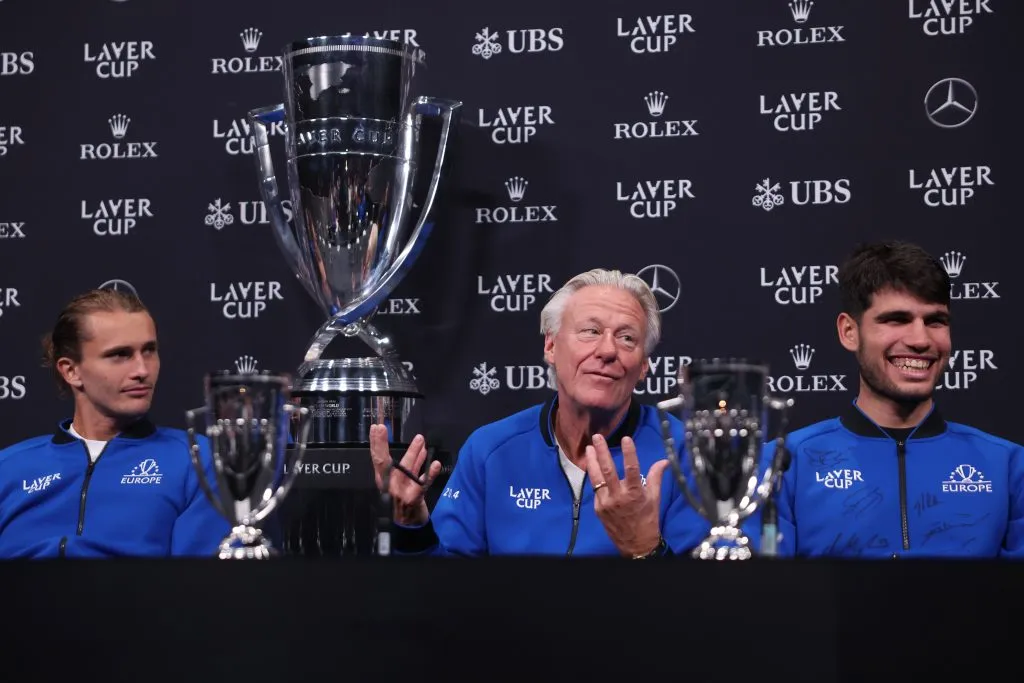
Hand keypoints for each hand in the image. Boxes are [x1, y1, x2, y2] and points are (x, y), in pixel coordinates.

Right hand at [368, 424, 441, 525]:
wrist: (407, 525)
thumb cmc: (403, 500)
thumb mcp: (400, 482)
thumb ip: (409, 464)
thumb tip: (418, 445)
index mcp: (383, 480)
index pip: (377, 459)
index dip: (376, 444)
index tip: (376, 428)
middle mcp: (389, 485)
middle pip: (386, 463)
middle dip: (382, 445)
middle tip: (382, 428)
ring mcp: (401, 492)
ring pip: (406, 470)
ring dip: (413, 453)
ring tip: (420, 439)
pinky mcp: (414, 498)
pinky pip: (423, 484)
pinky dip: (430, 474)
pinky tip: (436, 464)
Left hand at [584, 434, 668, 556]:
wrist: (636, 544)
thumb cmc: (648, 519)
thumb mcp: (654, 498)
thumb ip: (656, 477)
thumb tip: (664, 461)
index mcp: (635, 493)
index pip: (632, 469)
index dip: (629, 452)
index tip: (626, 438)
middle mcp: (619, 497)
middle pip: (608, 471)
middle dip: (602, 452)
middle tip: (597, 437)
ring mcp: (606, 503)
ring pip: (596, 479)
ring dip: (591, 462)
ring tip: (589, 448)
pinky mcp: (598, 509)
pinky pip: (596, 490)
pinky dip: (595, 478)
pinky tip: (592, 467)